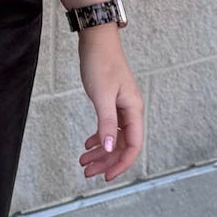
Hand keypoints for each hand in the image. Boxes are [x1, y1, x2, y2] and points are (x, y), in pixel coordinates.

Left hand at [76, 28, 142, 181]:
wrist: (96, 40)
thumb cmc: (100, 64)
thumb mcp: (101, 96)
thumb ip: (106, 123)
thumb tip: (107, 147)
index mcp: (133, 110)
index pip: (133, 145)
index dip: (121, 163)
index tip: (106, 176)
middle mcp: (131, 111)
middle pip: (122, 145)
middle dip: (106, 161)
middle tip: (87, 172)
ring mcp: (121, 107)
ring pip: (113, 138)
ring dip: (100, 151)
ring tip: (83, 162)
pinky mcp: (111, 102)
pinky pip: (108, 127)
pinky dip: (98, 138)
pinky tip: (87, 144)